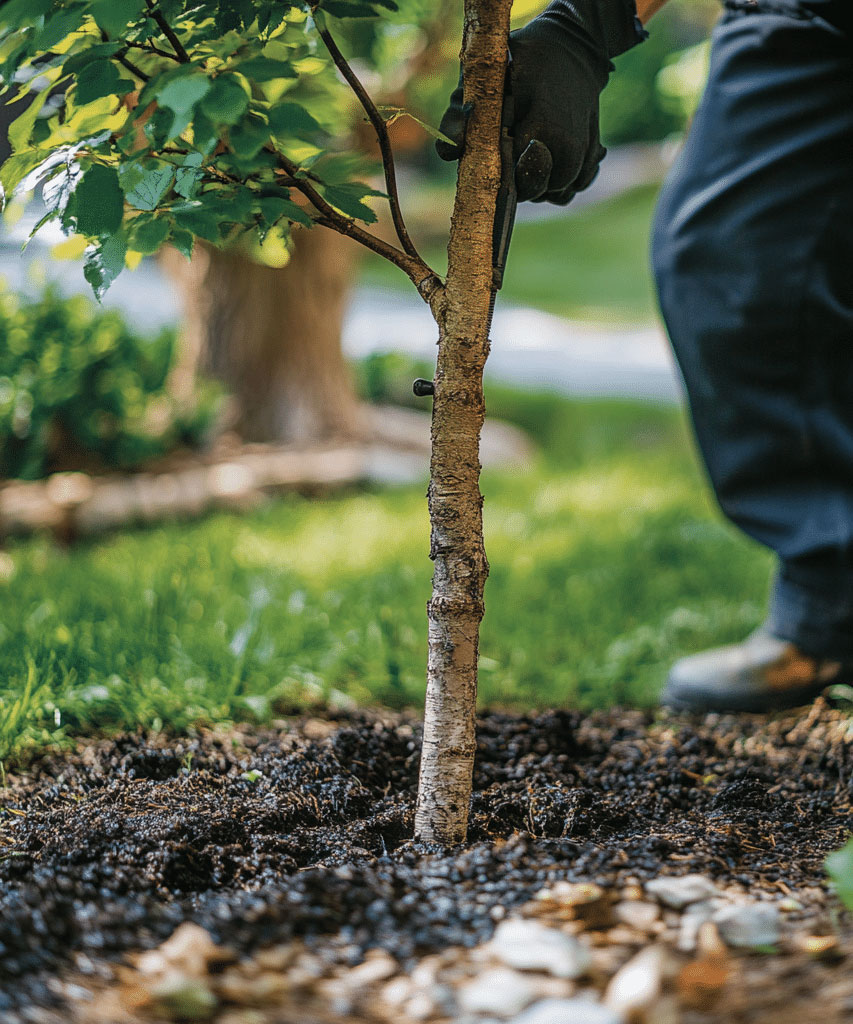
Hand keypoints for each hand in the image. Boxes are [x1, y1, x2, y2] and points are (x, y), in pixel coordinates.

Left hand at [436, 0, 644, 203]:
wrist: (570, 48)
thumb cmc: (515, 65)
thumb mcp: (480, 82)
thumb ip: (457, 117)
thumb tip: (451, 153)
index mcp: (539, 122)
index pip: (521, 176)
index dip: (508, 179)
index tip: (502, 161)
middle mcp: (565, 138)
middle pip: (541, 189)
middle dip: (524, 186)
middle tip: (513, 164)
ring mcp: (584, 146)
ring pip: (561, 193)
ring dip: (543, 188)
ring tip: (529, 164)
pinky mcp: (595, 149)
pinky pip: (579, 185)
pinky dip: (564, 185)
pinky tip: (551, 165)